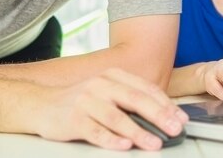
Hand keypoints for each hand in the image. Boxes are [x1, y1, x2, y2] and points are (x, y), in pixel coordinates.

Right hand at [34, 67, 186, 150]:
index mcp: (113, 76)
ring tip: (154, 142)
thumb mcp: (107, 92)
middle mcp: (100, 85)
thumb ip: (130, 99)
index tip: (181, 118)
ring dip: (138, 132)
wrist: (41, 104)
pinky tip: (124, 146)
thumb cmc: (82, 101)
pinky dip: (111, 139)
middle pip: (135, 100)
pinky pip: (95, 131)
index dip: (166, 104)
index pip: (145, 89)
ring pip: (116, 117)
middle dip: (159, 115)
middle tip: (175, 128)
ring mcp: (86, 101)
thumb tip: (164, 115)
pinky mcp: (72, 118)